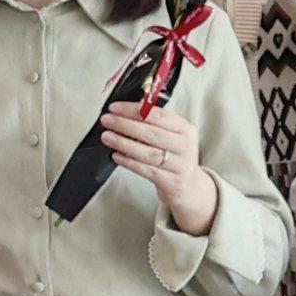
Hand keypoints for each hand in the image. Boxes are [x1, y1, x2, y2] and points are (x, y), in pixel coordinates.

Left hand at [88, 101, 219, 239]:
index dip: (134, 110)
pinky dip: (129, 162)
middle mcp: (185, 146)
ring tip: (107, 136)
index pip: (158, 114)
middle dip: (125, 124)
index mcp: (185, 129)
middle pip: (151, 133)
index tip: (115, 107)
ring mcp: (180, 165)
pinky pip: (146, 170)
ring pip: (147, 152)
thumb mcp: (172, 136)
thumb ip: (153, 124)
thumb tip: (123, 112)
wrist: (189, 187)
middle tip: (107, 120)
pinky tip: (116, 155)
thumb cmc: (174, 156)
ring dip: (123, 143)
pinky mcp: (171, 182)